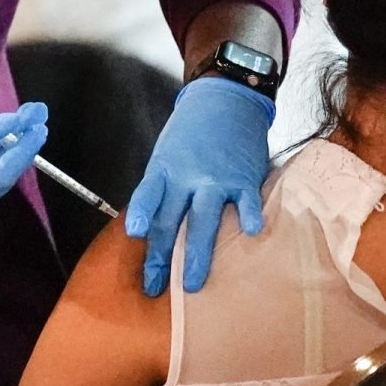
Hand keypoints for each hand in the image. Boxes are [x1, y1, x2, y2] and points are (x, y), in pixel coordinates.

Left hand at [126, 76, 273, 295]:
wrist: (225, 99)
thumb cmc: (192, 131)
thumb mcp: (167, 154)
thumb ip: (163, 189)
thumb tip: (151, 228)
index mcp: (164, 169)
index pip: (148, 199)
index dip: (142, 216)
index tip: (136, 235)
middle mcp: (187, 176)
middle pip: (171, 221)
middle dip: (162, 258)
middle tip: (156, 286)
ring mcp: (216, 179)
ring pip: (204, 221)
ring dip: (197, 255)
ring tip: (193, 284)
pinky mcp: (243, 178)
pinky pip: (246, 202)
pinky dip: (248, 216)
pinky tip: (250, 234)